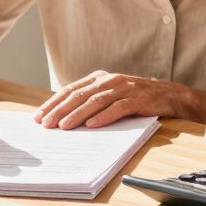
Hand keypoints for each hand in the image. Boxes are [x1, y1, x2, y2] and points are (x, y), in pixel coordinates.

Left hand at [33, 71, 185, 128]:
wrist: (167, 94)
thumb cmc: (134, 98)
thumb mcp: (110, 95)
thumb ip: (90, 101)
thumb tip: (63, 118)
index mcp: (99, 78)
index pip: (70, 90)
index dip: (53, 103)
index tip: (39, 116)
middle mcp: (109, 80)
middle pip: (79, 95)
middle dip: (60, 110)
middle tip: (46, 124)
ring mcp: (123, 88)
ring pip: (95, 101)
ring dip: (77, 115)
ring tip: (64, 127)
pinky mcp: (137, 99)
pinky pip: (117, 108)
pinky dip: (104, 117)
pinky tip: (92, 125)